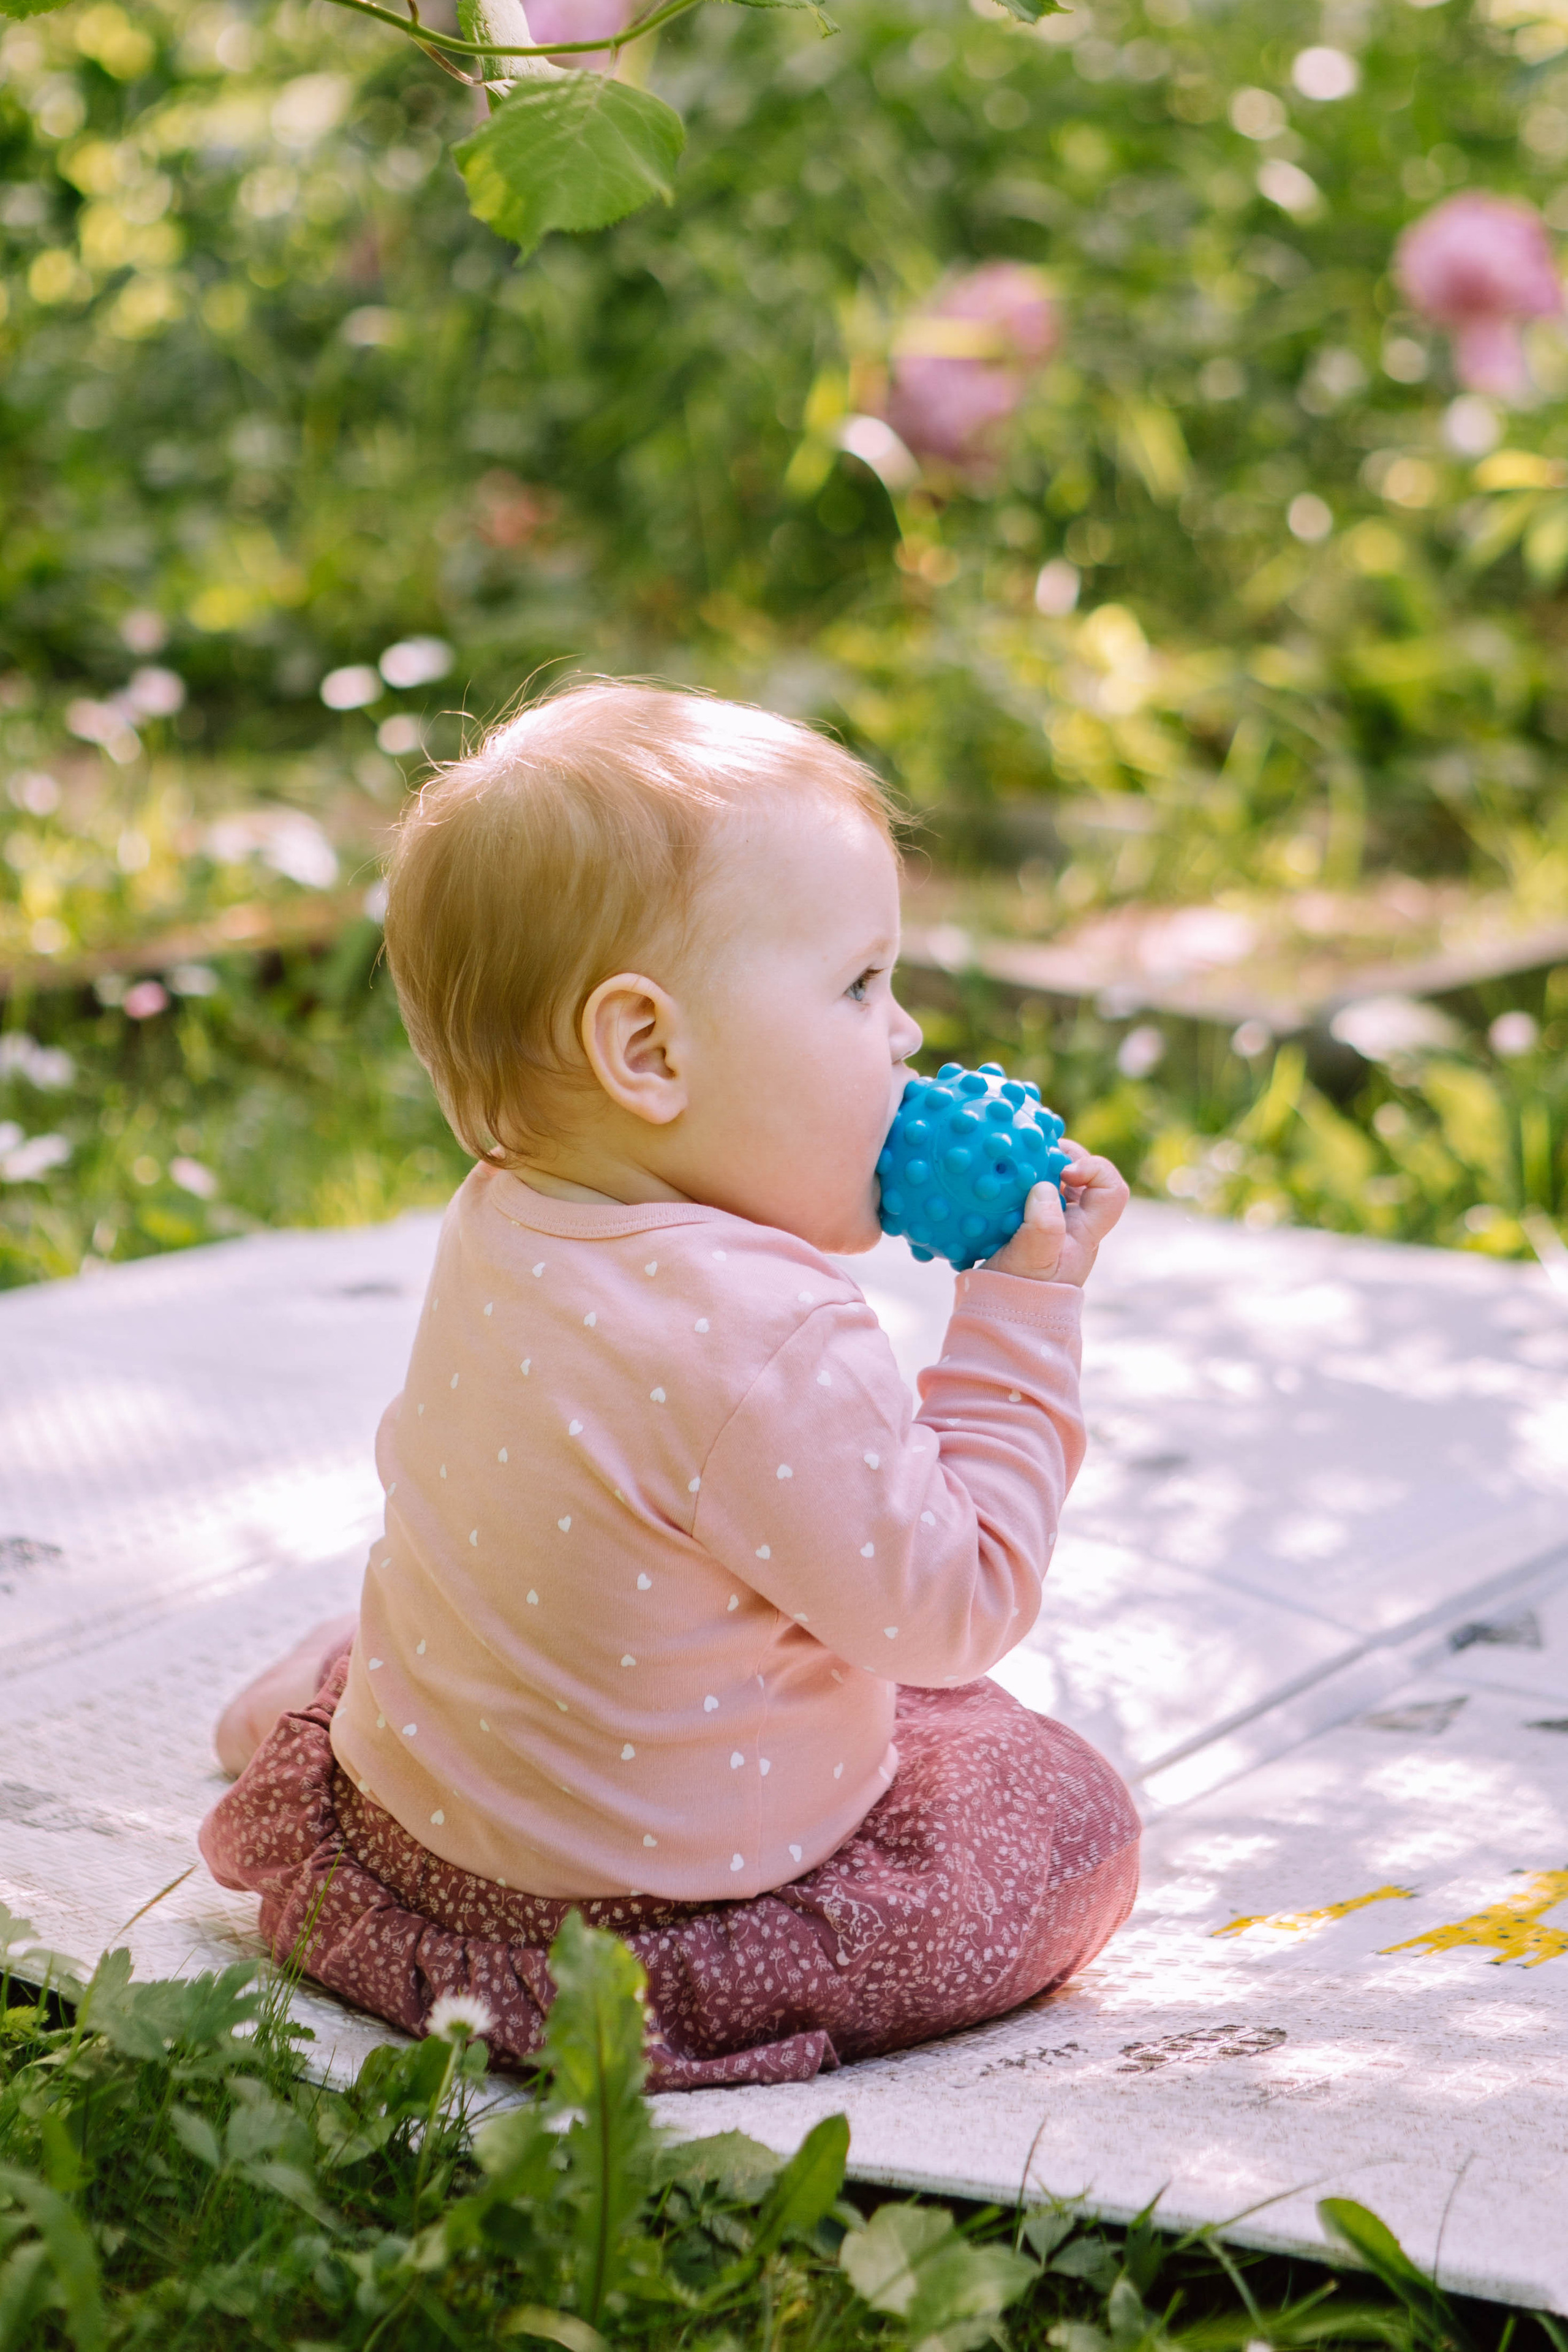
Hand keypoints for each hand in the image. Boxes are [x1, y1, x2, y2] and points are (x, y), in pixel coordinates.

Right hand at [984, 1142, 1128, 1287]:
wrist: (1000, 1317)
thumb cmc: (1020, 1293)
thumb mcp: (1031, 1261)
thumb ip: (1043, 1226)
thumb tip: (1046, 1187)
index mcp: (1085, 1232)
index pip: (1112, 1191)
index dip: (1095, 1169)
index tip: (1063, 1171)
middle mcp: (1074, 1226)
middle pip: (1084, 1178)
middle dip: (1061, 1157)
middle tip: (1033, 1149)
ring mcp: (1052, 1226)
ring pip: (1056, 1183)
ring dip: (1037, 1167)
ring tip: (1013, 1160)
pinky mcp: (1028, 1226)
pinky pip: (1030, 1193)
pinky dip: (1018, 1182)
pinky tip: (997, 1180)